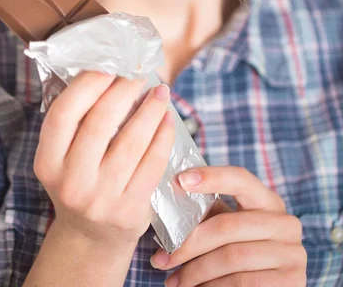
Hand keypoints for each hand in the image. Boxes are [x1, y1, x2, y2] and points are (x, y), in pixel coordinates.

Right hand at [33, 71, 174, 248]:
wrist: (92, 237)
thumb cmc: (81, 181)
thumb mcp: (64, 157)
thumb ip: (77, 122)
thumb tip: (110, 70)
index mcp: (47, 162)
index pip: (63, 113)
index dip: (88, 84)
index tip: (111, 64)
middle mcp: (70, 182)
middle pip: (100, 123)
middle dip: (124, 90)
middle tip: (140, 73)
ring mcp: (100, 199)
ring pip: (131, 141)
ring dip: (150, 109)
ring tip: (161, 91)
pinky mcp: (130, 210)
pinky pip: (153, 163)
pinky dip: (163, 135)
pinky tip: (168, 118)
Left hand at [150, 166, 306, 286]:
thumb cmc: (241, 254)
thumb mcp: (230, 228)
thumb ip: (209, 213)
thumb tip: (170, 201)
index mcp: (269, 201)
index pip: (241, 179)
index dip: (211, 177)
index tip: (180, 180)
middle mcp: (286, 223)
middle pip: (227, 225)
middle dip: (189, 244)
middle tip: (161, 259)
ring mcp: (292, 254)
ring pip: (231, 258)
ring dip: (195, 272)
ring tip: (174, 281)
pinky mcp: (291, 282)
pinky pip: (241, 283)